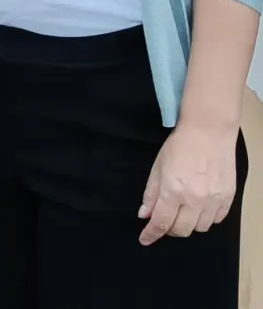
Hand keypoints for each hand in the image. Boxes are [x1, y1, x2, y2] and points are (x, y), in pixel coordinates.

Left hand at [137, 121, 237, 244]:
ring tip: (183, 211)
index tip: (145, 239)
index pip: (161, 223)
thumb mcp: (157, 168)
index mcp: (173, 191)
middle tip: (165, 220)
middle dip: (170, 229)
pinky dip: (206, 218)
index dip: (151, 234)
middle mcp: (195, 199)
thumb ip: (151, 194)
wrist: (209, 133)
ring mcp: (214, 200)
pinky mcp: (228, 197)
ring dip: (189, 224)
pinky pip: (217, 220)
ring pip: (200, 228)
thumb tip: (145, 215)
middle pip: (182, 230)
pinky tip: (200, 207)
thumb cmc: (179, 147)